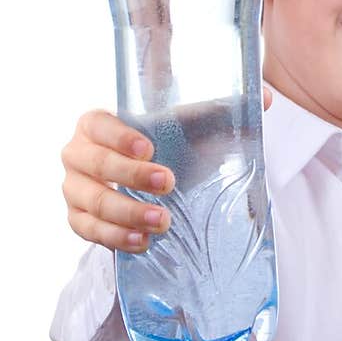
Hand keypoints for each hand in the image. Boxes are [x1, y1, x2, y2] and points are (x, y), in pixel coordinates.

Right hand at [61, 87, 272, 251]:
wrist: (155, 189)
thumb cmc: (169, 150)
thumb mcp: (191, 130)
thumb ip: (222, 111)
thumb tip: (267, 97)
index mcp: (97, 123)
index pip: (99, 124)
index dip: (119, 136)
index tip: (150, 147)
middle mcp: (78, 154)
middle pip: (94, 163)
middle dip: (130, 175)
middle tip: (169, 184)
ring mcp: (74, 189)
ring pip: (91, 201)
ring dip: (126, 214)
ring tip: (162, 223)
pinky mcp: (79, 220)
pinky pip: (87, 231)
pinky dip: (113, 239)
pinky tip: (142, 243)